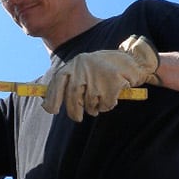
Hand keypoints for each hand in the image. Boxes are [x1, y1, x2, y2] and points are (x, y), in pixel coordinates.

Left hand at [42, 35, 159, 120]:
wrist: (132, 59)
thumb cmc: (104, 68)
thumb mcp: (84, 70)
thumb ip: (69, 83)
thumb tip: (47, 102)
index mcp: (75, 63)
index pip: (58, 81)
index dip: (53, 97)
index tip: (52, 110)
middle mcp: (84, 67)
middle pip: (73, 97)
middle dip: (74, 111)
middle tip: (77, 118)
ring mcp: (98, 75)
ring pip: (90, 103)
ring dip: (94, 108)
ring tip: (100, 98)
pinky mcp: (113, 82)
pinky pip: (105, 105)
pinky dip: (108, 105)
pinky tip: (112, 96)